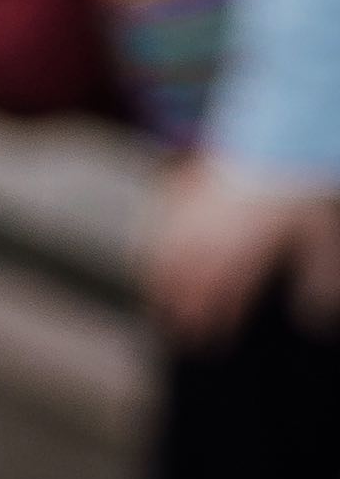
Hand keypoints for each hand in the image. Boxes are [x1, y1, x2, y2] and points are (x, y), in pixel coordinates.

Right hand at [148, 156, 339, 351]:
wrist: (286, 134)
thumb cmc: (306, 190)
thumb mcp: (326, 237)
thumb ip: (320, 281)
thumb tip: (314, 318)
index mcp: (245, 249)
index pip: (223, 295)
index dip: (214, 322)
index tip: (209, 344)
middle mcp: (214, 234)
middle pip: (190, 280)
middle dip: (183, 311)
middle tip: (179, 337)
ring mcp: (198, 212)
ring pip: (170, 255)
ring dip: (162, 284)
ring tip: (159, 305)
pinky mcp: (191, 191)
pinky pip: (164, 227)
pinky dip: (156, 248)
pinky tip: (154, 259)